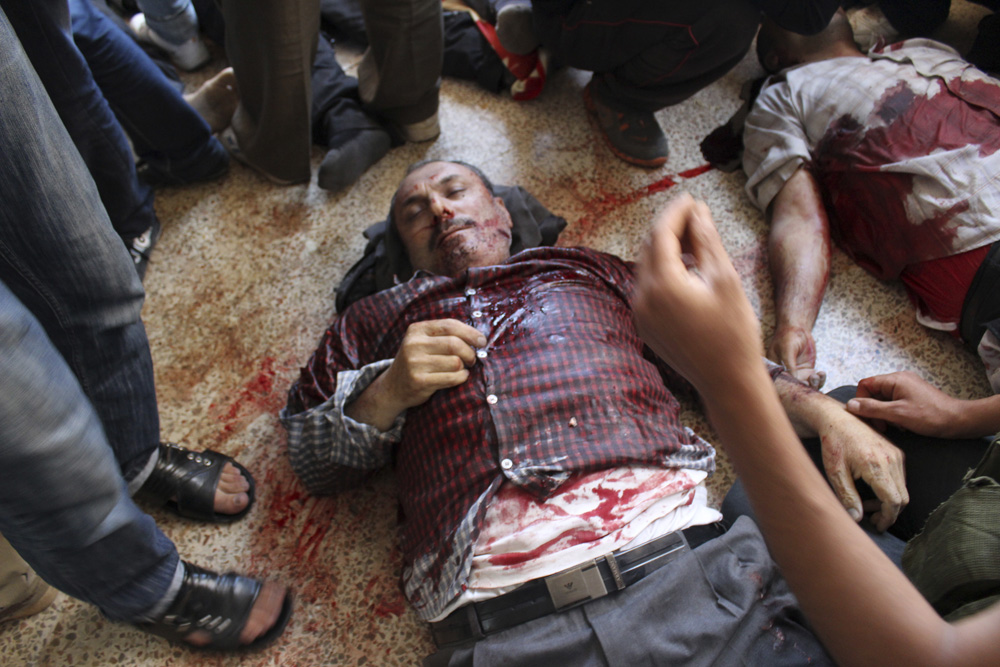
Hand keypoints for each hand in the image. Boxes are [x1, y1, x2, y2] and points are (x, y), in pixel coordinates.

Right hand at [346, 319, 485, 429]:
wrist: (393, 387)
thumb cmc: (417, 362)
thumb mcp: (423, 342)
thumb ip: (445, 335)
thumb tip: (479, 338)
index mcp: (416, 330)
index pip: (450, 325)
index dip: (470, 333)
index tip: (482, 341)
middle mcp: (413, 344)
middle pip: (455, 344)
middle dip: (469, 353)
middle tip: (472, 359)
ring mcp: (415, 363)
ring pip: (455, 363)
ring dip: (464, 368)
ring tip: (460, 369)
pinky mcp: (419, 381)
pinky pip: (452, 378)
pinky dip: (461, 378)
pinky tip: (458, 377)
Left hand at [633, 194, 761, 394]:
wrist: (727, 381)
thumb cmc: (734, 333)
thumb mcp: (725, 280)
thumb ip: (706, 241)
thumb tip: (697, 211)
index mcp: (663, 284)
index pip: (660, 233)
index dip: (675, 211)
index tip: (690, 198)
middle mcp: (643, 298)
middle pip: (648, 247)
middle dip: (668, 226)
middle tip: (694, 214)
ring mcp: (640, 313)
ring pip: (645, 266)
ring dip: (664, 247)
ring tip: (692, 238)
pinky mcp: (644, 324)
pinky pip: (647, 287)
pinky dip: (661, 270)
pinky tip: (684, 267)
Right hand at [768, 325, 825, 389]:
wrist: (798, 329)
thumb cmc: (788, 337)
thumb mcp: (787, 350)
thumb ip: (789, 365)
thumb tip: (793, 380)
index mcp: (775, 371)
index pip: (781, 385)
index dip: (790, 388)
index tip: (800, 385)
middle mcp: (785, 375)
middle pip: (794, 388)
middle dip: (804, 387)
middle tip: (812, 378)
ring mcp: (797, 374)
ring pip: (806, 387)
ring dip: (814, 384)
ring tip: (816, 374)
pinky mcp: (807, 372)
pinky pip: (814, 381)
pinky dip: (820, 380)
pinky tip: (821, 373)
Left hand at [817, 408, 907, 531]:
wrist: (836, 418)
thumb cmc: (832, 444)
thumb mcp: (835, 472)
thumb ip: (847, 496)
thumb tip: (857, 519)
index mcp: (875, 465)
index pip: (893, 501)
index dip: (887, 518)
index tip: (877, 526)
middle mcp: (891, 459)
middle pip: (902, 497)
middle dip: (889, 512)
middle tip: (870, 518)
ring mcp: (896, 454)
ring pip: (903, 489)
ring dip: (889, 501)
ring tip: (867, 504)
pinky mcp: (896, 451)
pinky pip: (900, 478)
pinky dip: (891, 489)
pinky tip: (872, 490)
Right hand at [846, 371, 965, 437]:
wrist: (958, 421)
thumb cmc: (931, 416)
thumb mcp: (898, 414)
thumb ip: (872, 408)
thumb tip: (850, 405)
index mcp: (895, 379)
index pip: (866, 384)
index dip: (862, 400)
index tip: (867, 417)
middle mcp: (900, 380)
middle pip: (874, 392)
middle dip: (874, 410)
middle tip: (882, 426)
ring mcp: (907, 387)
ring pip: (884, 399)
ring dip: (885, 414)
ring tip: (895, 426)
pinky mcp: (913, 396)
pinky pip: (894, 403)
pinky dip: (894, 414)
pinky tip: (902, 424)